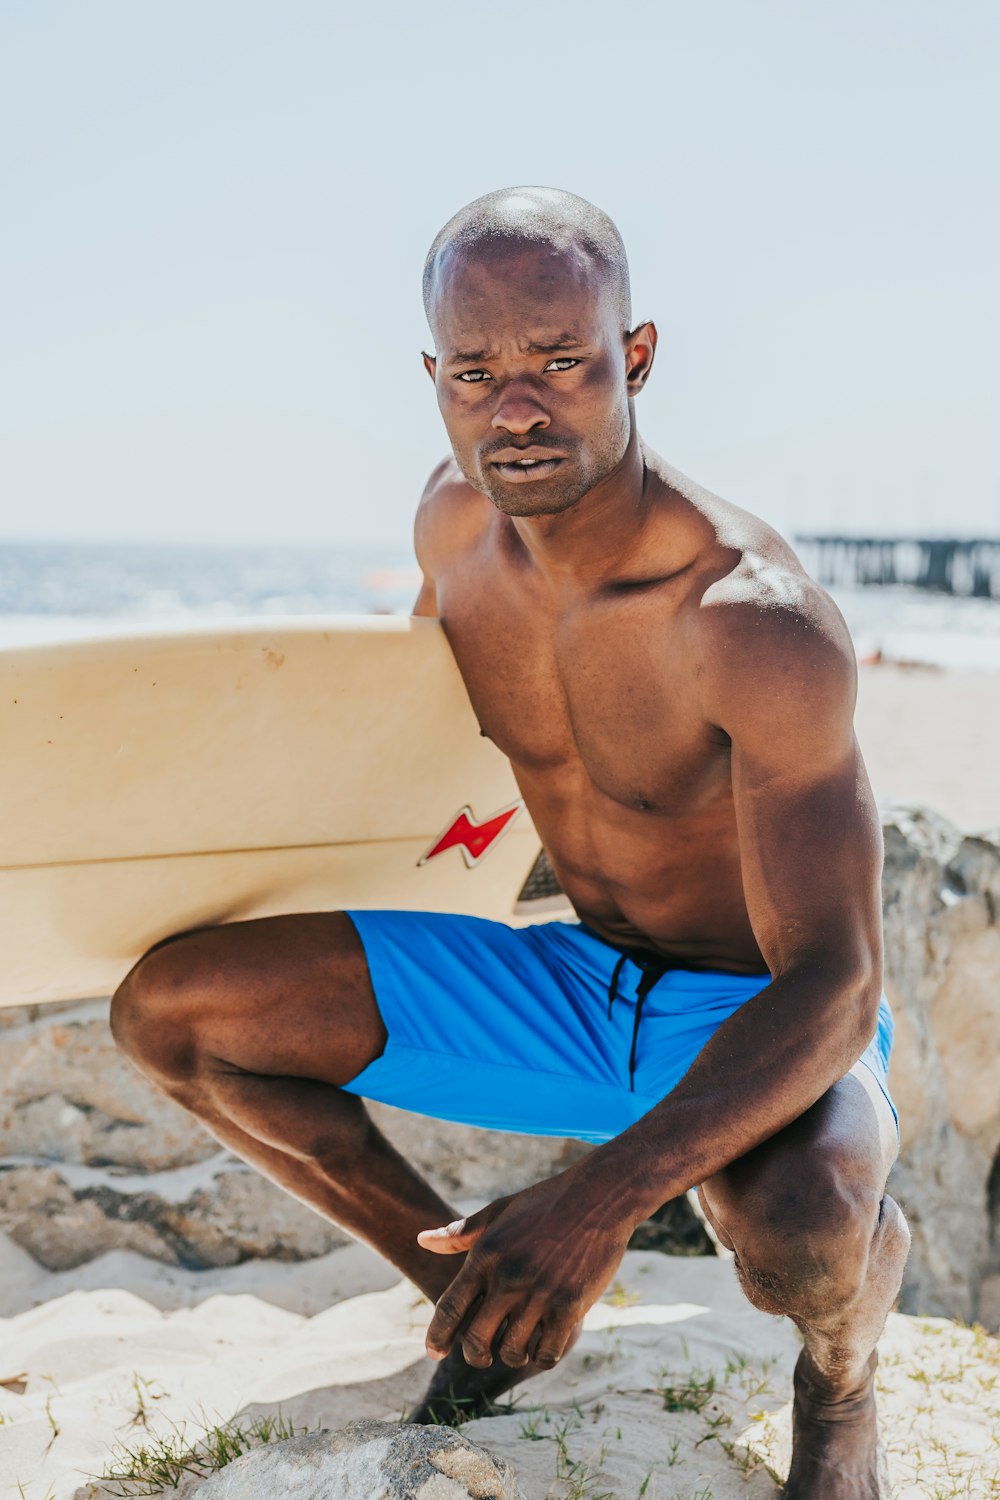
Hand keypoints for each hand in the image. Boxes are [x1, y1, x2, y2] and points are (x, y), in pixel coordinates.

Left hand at [416, 1172, 630, 1370]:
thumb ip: (460, 1233)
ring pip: (512, 1351)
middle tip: (480, 1354)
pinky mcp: (570, 1306)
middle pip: (476, 1339)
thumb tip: (421, 1240)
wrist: (597, 1196)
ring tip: (517, 1346)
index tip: (433, 1352)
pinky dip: (542, 1357)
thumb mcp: (498, 1212)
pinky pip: (548, 1352)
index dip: (437, 1336)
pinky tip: (543, 1346)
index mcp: (486, 1255)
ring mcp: (540, 1293)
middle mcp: (508, 1277)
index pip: (449, 1308)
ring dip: (512, 1354)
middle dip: (474, 1354)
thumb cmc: (544, 1203)